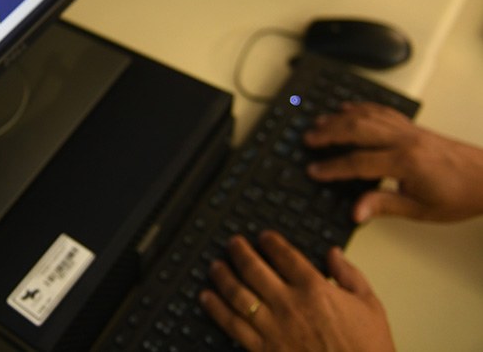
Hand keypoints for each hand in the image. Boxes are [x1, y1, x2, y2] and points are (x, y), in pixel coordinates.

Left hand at [200, 232, 394, 351]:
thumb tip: (333, 253)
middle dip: (239, 252)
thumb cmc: (368, 348)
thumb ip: (350, 275)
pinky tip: (206, 297)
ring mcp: (273, 327)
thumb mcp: (370, 305)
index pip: (284, 255)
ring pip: (237, 294)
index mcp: (315, 288)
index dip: (270, 241)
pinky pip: (232, 324)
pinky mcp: (263, 349)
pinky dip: (215, 308)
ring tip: (215, 266)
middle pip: (253, 269)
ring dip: (222, 276)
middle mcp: (289, 304)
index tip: (263, 236)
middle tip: (233, 243)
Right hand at [304, 102, 482, 222]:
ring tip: (320, 122)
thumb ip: (384, 205)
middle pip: (358, 130)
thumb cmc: (459, 196)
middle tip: (308, 139)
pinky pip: (384, 111)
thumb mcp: (421, 209)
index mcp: (406, 163)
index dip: (332, 168)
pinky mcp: (414, 127)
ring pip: (368, 116)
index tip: (314, 171)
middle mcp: (405, 141)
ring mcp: (409, 130)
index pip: (358, 163)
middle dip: (329, 133)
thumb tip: (356, 211)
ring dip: (341, 118)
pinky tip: (349, 107)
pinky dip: (363, 107)